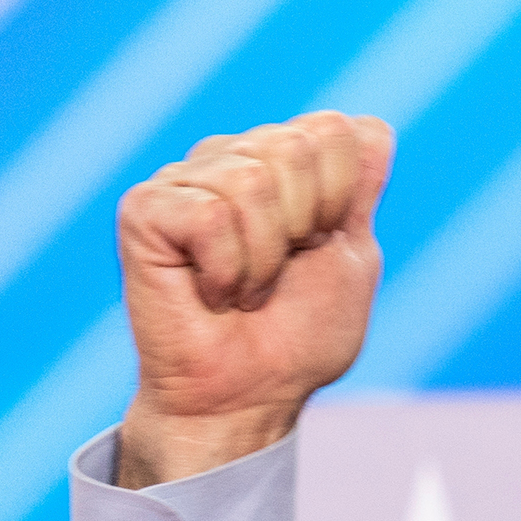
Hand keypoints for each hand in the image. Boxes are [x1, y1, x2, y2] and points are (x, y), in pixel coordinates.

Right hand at [114, 111, 392, 487]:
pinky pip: (209, 217)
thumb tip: (374, 126)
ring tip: (246, 287)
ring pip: (252, 180)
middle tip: (280, 271)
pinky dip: (226, 269)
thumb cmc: (299, 334)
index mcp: (284, 162)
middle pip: (296, 144)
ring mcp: (186, 179)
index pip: (336, 129)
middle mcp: (233, 157)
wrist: (251, 394)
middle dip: (307, 223)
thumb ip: (361, 191)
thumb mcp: (352, 255)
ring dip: (265, 256)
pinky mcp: (145, 209)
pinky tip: (211, 292)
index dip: (344, 194)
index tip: (323, 243)